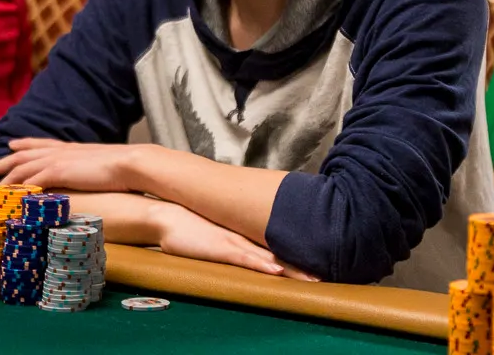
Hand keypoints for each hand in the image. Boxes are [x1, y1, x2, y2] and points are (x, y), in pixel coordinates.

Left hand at [0, 138, 137, 193]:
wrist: (130, 163)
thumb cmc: (122, 167)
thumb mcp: (100, 165)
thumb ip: (88, 168)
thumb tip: (90, 176)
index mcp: (68, 148)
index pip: (39, 143)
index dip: (23, 144)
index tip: (10, 146)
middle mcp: (58, 151)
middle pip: (20, 156)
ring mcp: (56, 160)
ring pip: (19, 170)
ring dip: (1, 184)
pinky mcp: (57, 172)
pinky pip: (29, 183)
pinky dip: (15, 193)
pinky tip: (7, 203)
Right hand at [153, 203, 318, 280]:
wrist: (170, 215)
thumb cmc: (192, 226)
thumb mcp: (218, 234)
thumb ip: (235, 240)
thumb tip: (249, 248)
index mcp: (246, 237)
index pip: (277, 249)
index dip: (298, 257)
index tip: (318, 265)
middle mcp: (246, 239)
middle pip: (280, 254)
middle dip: (302, 267)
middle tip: (322, 276)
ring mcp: (235, 243)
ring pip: (269, 258)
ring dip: (291, 269)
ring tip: (312, 278)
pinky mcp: (222, 248)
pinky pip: (246, 258)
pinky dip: (263, 264)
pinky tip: (277, 270)